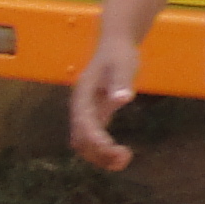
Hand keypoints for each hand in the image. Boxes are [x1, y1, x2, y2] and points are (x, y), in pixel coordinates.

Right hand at [67, 37, 141, 170]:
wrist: (116, 43)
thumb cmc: (119, 53)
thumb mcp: (123, 64)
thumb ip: (121, 82)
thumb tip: (122, 98)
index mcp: (83, 96)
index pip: (84, 124)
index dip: (97, 140)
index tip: (114, 150)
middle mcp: (80, 107)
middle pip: (80, 139)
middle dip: (99, 153)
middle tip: (124, 158)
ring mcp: (87, 112)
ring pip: (85, 143)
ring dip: (100, 157)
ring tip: (124, 160)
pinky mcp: (96, 114)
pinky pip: (93, 139)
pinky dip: (104, 151)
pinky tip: (121, 154)